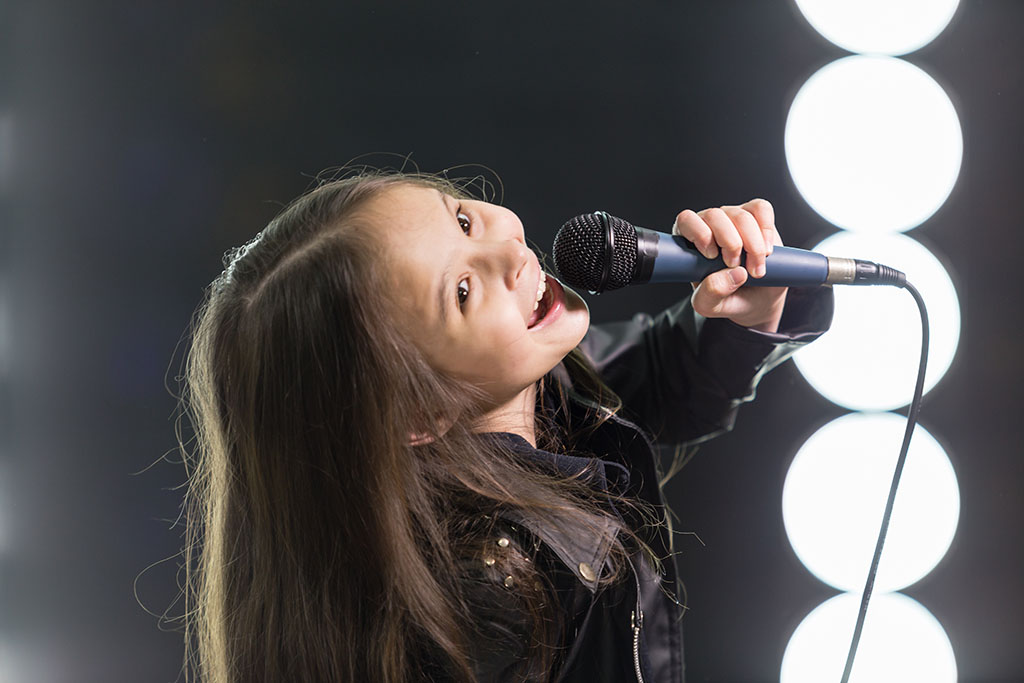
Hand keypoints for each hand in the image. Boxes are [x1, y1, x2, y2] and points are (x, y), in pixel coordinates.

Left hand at [672, 198, 787, 332]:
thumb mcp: (711, 306)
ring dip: (752, 244)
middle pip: (715, 216)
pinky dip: (765, 230)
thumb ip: (710, 294)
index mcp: (689, 241)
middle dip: (730, 243)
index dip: (700, 234)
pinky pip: (761, 208)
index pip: (686, 221)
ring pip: (740, 215)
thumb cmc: (729, 298)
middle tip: (737, 266)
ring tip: (755, 268)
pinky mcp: (755, 215)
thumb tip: (733, 274)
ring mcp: (732, 217)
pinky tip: (766, 250)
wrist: (757, 299)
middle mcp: (708, 224)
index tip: (712, 257)